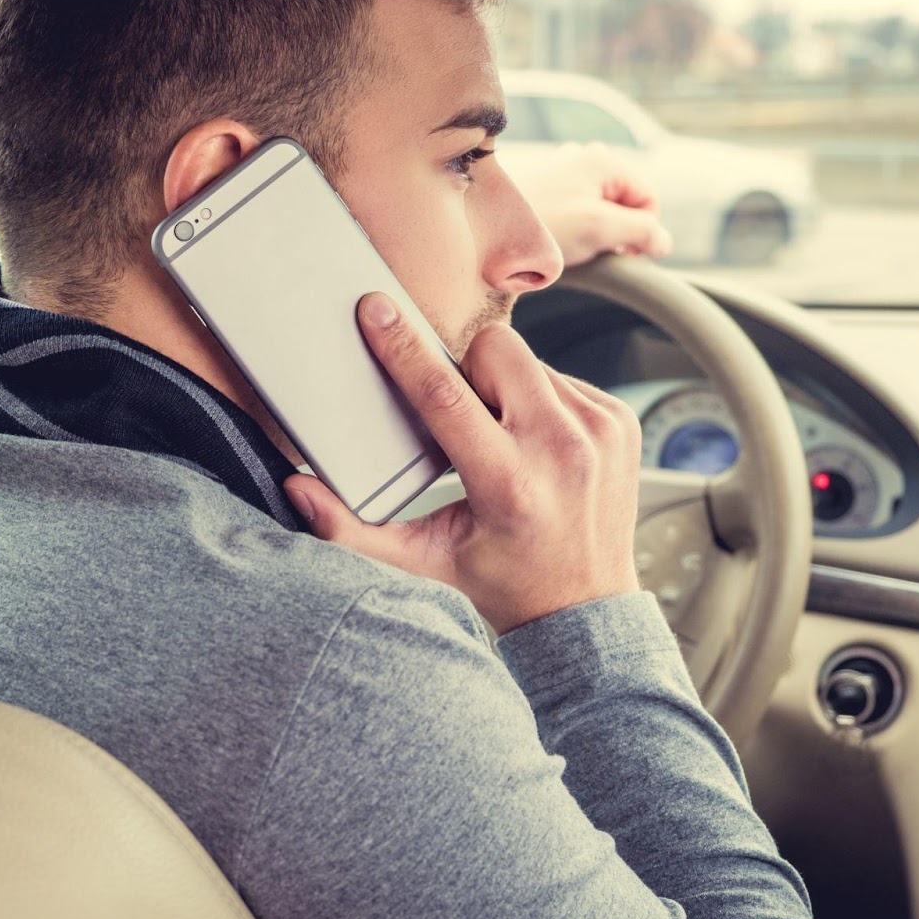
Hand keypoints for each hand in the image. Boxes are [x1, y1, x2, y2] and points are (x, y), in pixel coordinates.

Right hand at [283, 293, 641, 634]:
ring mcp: (600, 432)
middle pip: (495, 350)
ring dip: (504, 387)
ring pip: (530, 360)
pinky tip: (534, 442)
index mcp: (508, 484)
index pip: (445, 395)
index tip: (375, 309)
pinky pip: (562, 378)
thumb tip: (296, 490)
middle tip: (462, 415)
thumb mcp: (423, 561)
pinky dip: (539, 399)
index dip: (403, 348)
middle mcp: (562, 451)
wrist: (587, 609)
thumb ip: (352, 530)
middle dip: (468, 369)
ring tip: (503, 438)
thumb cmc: (500, 582)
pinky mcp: (622, 421)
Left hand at [516, 142, 671, 266]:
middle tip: (589, 249)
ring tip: (567, 246)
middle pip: (623, 205)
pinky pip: (575, 216)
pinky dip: (572, 233)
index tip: (620, 252)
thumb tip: (663, 242)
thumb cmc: (539, 224)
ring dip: (592, 235)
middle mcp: (583, 160)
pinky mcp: (544, 193)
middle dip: (615, 232)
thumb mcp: (599, 228)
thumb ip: (642, 232)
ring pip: (599, 213)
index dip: (643, 231)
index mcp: (603, 160)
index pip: (648, 199)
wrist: (479, 231)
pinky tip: (554, 243)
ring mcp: (561, 175)